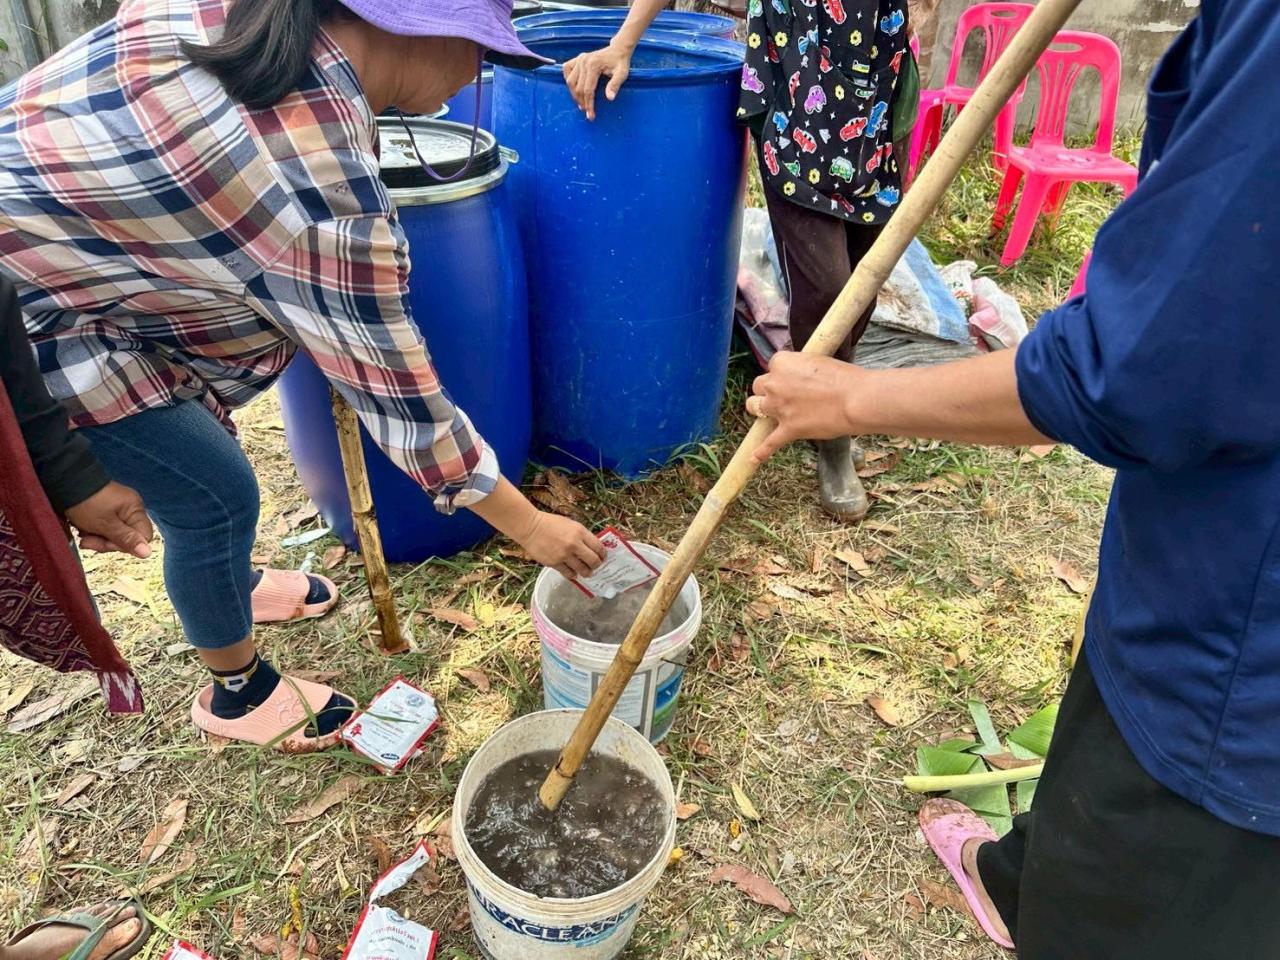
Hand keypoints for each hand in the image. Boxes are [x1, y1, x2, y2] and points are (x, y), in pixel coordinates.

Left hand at [64, 481, 153, 557]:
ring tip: (83, 534)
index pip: (143, 537)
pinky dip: (94, 531)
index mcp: (135, 509)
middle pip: (128, 537)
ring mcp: (118, 508)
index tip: (106, 543)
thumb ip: (126, 540)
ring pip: (115, 534)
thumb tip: (148, 553)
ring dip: (98, 538)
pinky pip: (106, 527)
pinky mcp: (106, 509)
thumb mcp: (105, 525)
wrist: (64, 482)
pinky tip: (83, 529)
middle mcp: (130, 508)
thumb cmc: (87, 503)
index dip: (126, 545)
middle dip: (106, 542)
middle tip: (87, 541)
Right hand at [517, 511, 606, 580]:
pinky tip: (573, 573)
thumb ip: (582, 535)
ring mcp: (564, 555)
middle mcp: (574, 544)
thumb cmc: (550, 523)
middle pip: (593, 561)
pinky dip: (573, 574)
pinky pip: (568, 573)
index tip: (603, 557)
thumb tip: (592, 547)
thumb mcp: (571, 524)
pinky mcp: (554, 563)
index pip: (598, 547)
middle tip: (596, 566)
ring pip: (582, 570)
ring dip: (586, 572)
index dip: (603, 554)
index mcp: (580, 532)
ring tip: (586, 572)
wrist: (530, 527)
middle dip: (597, 565)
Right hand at [562, 43, 633, 120]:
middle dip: (582, 102)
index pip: (588, 90)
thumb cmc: (620, 62)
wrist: (617, 50)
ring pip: (570, 81)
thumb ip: (615, 85)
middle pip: (578, 87)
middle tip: (587, 112)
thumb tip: (610, 98)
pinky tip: (574, 89)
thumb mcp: (622, 74)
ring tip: (581, 103)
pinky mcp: (576, 59)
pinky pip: (567, 71)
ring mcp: (579, 59)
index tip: (591, 115)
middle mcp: (583, 61)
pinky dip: (569, 81)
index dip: (589, 104)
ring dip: (574, 94)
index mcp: (593, 65)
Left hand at [747, 351, 862, 463]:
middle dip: (768, 390)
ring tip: (769, 415)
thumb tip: (801, 376)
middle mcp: (775, 384)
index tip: (794, 379)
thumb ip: (802, 368)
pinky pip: (770, 443)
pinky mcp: (788, 429)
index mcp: (782, 363)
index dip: (783, 374)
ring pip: (755, 408)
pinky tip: (754, 458)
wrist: (856, 400)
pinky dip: (761, 452)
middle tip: (785, 396)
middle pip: (759, 386)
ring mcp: (779, 408)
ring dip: (761, 410)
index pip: (772, 366)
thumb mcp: (819, 361)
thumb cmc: (845, 378)